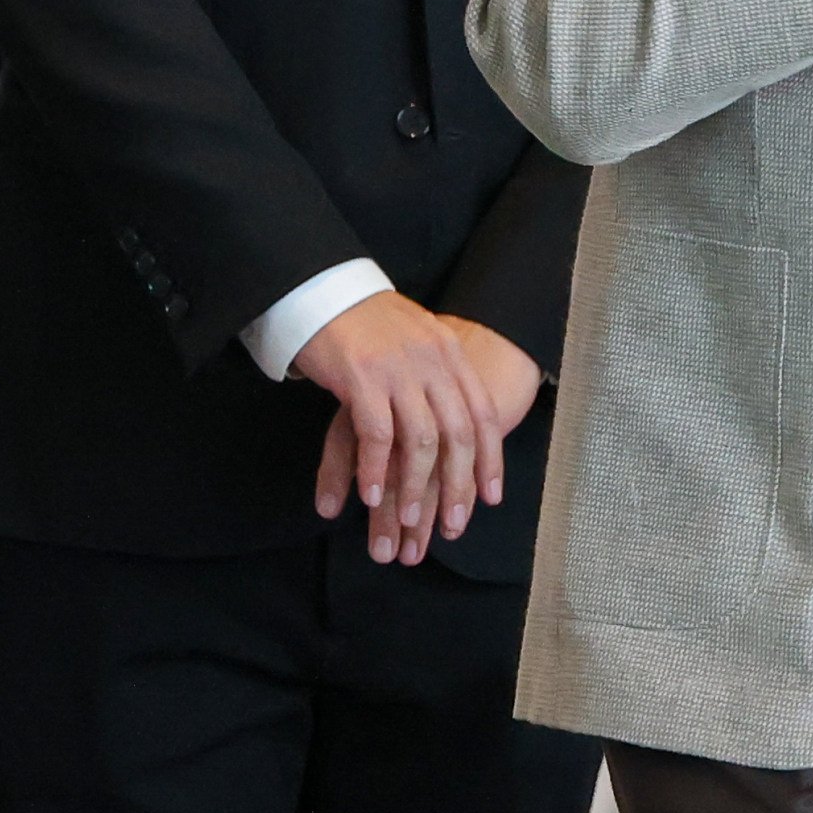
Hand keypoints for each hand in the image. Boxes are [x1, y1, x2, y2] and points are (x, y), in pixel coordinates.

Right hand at [298, 294, 541, 564]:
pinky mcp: (362, 376)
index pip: (482, 413)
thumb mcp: (417, 338)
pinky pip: (377, 435)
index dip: (489, 459)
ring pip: (420, 440)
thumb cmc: (365, 319)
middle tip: (453, 525)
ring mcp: (398, 368)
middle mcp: (432, 361)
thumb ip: (438, 372)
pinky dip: (376, 470)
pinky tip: (370, 496)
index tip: (490, 497)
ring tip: (411, 519)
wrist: (322, 287)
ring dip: (416, 486)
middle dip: (457, 485)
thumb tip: (455, 414)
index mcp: (450, 353)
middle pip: (458, 433)